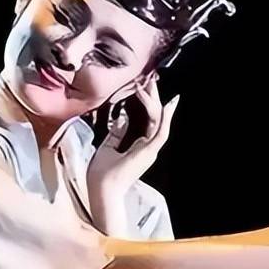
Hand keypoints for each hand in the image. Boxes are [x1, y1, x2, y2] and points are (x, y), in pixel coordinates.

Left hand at [86, 73, 179, 196]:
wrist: (101, 190)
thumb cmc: (101, 173)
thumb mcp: (107, 146)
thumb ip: (117, 132)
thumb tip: (123, 117)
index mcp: (140, 146)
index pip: (148, 120)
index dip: (147, 102)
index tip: (142, 86)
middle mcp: (148, 147)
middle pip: (155, 117)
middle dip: (153, 97)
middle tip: (151, 78)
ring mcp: (150, 150)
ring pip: (158, 120)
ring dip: (155, 101)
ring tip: (151, 84)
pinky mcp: (149, 152)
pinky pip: (161, 132)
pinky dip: (165, 118)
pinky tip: (167, 104)